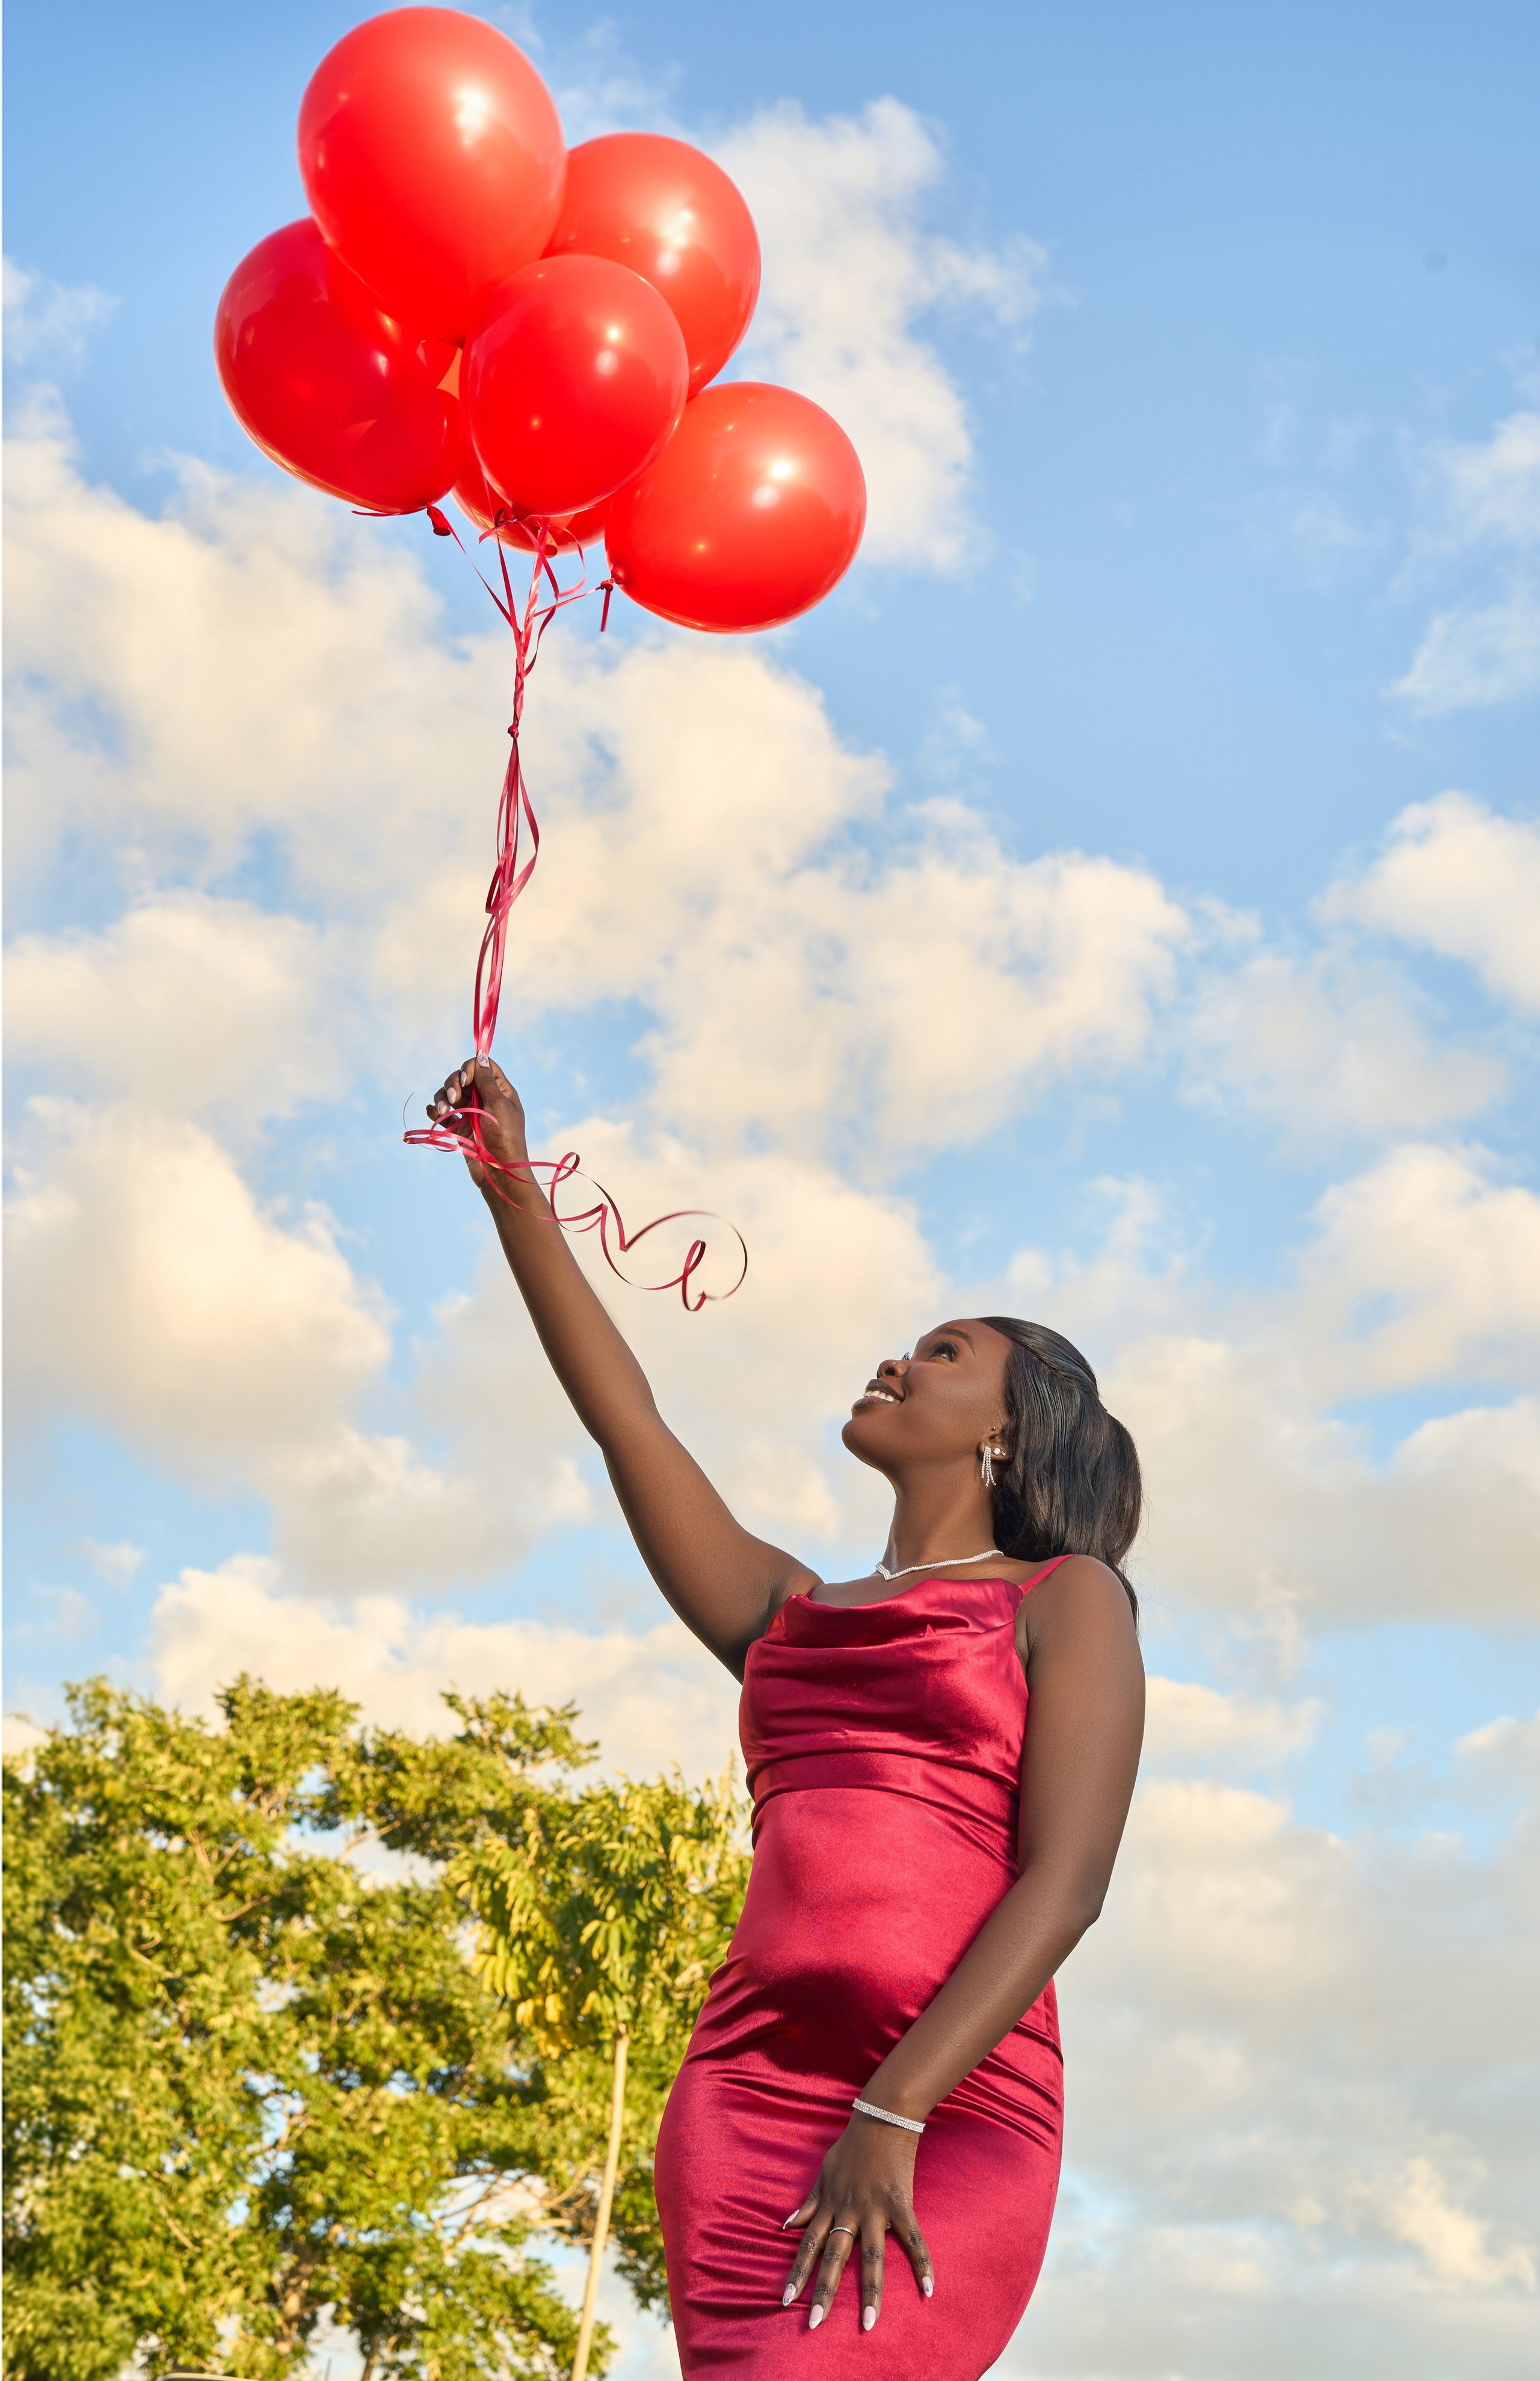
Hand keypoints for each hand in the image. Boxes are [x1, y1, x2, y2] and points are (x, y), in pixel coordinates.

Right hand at [426, 1056, 528, 1196]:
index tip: (466, 1081)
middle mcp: (484, 1098)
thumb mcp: (498, 1106)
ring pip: (449, 1094)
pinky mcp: (459, 1127)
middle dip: (453, 1084)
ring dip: (442, 1098)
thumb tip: (481, 1055)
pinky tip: (433, 1112)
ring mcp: (470, 1113)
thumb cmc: (505, 1138)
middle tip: (453, 1098)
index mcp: (500, 1090)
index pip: (482, 1066)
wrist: (498, 1172)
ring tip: (443, 1110)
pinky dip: (435, 1111)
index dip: (470, 1067)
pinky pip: (442, 1113)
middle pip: (462, 1077)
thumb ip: (486, 1081)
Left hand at [781, 2113, 933, 2333]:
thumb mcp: (824, 2173)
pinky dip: (922, 2263)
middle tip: (813, 2324)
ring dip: (869, 2290)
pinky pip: (912, 2239)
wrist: (882, 2116)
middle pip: (833, 2256)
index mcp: (830, 2205)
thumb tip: (785, 2225)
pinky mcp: (901, 2203)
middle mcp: (849, 2210)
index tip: (785, 2301)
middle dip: (823, 2291)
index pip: (808, 2245)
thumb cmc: (851, 2146)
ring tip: (868, 2322)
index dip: (797, 2272)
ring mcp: (875, 2208)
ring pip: (870, 2255)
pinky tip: (928, 2289)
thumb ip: (809, 2202)